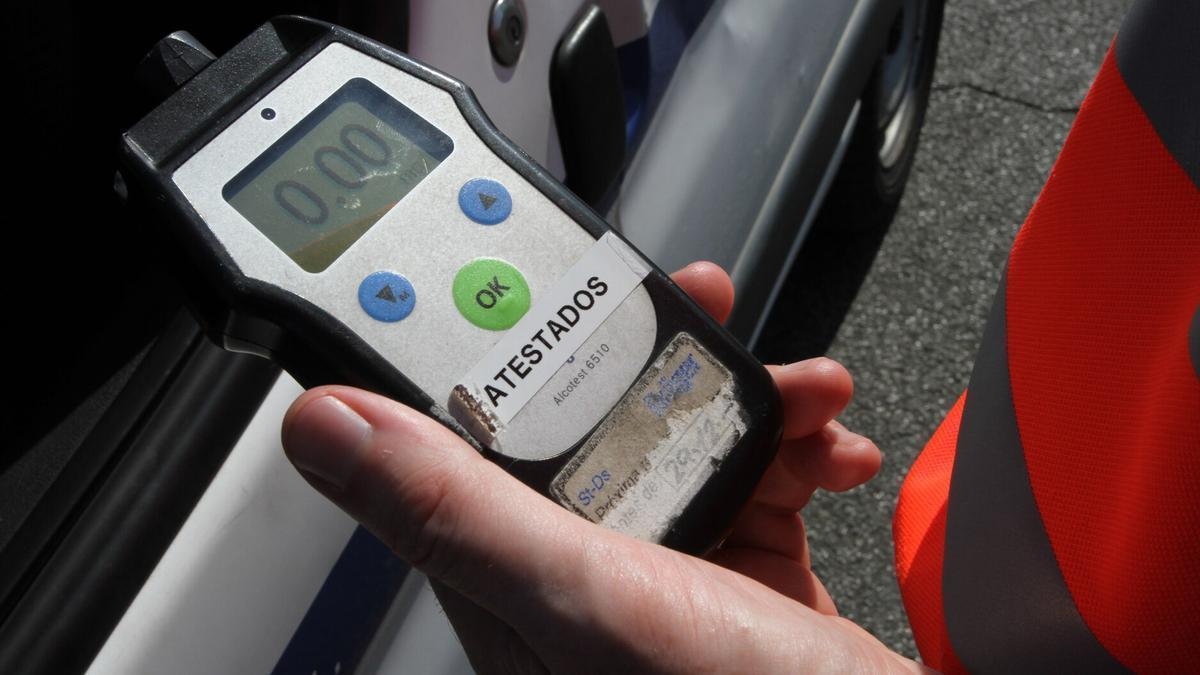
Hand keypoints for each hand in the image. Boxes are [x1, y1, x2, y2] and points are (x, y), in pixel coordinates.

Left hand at [282, 262, 923, 672]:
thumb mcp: (584, 599)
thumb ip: (457, 511)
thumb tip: (324, 426)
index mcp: (517, 575)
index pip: (481, 432)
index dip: (508, 344)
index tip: (551, 280)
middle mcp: (584, 572)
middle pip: (597, 418)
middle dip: (658, 353)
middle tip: (702, 302)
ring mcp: (670, 571)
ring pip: (685, 436)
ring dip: (752, 397)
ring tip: (806, 393)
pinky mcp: (744, 571)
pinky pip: (760, 476)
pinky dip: (803, 448)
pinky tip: (837, 451)